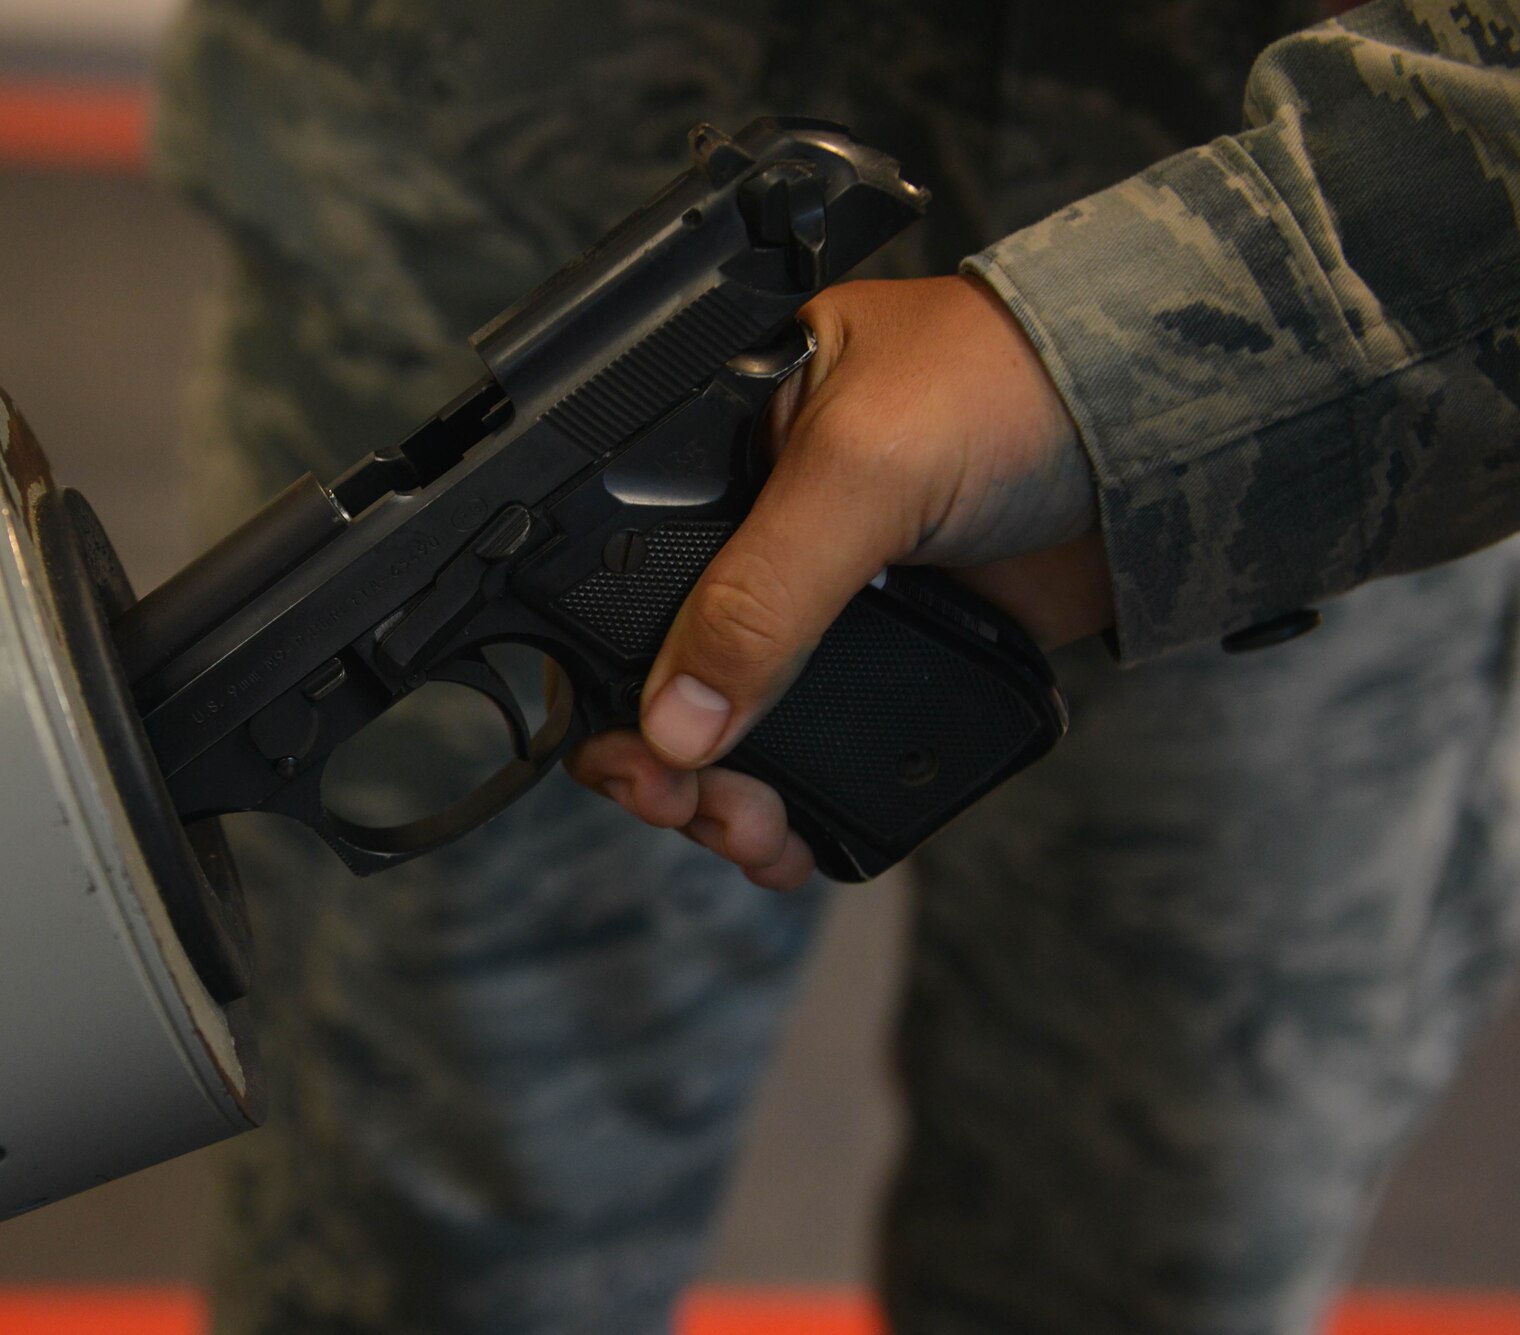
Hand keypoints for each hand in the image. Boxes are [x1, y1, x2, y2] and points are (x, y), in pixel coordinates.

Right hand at [564, 275, 1112, 888]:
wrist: (1174, 430)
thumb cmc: (1014, 385)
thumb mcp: (859, 471)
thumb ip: (761, 594)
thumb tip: (672, 722)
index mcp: (713, 446)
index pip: (612, 570)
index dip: (602, 667)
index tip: (626, 747)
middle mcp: (753, 528)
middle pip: (661, 668)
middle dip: (658, 756)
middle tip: (680, 806)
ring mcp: (822, 601)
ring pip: (732, 725)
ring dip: (722, 796)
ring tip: (751, 833)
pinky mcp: (888, 656)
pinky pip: (815, 748)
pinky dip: (796, 804)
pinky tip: (795, 837)